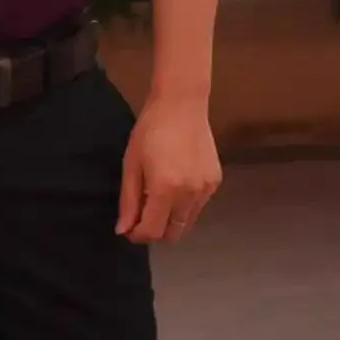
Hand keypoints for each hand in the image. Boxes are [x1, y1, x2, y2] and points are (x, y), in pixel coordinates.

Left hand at [116, 96, 221, 243]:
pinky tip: (177, 183)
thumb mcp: (132, 163)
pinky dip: (185, 205)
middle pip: (173, 233)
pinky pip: (198, 206)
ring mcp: (206, 189)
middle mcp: (189, 195)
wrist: (182, 104)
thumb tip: (123, 230)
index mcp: (165, 189)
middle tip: (143, 213)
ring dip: (171, 219)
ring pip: (187, 222)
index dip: (138, 235)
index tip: (129, 228)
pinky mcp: (215, 182)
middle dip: (155, 230)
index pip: (152, 231)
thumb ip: (129, 200)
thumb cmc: (150, 130)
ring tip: (159, 196)